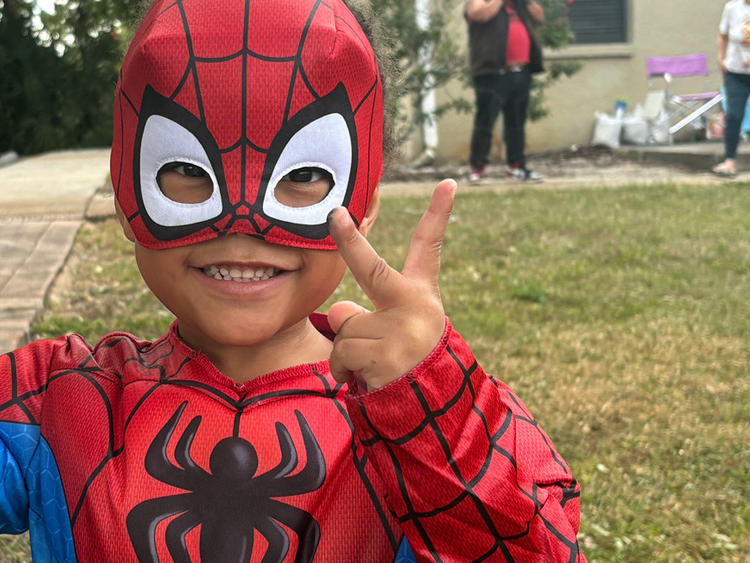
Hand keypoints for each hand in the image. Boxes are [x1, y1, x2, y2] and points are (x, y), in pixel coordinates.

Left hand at [327, 180, 456, 389]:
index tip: (447, 183)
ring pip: (345, 327)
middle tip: (333, 214)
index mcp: (421, 294)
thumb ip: (364, 312)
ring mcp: (402, 334)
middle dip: (350, 240)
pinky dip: (343, 370)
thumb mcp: (393, 329)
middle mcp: (416, 308)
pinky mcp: (385, 359)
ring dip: (347, 350)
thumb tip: (337, 311)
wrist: (432, 410)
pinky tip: (369, 379)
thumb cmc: (406, 361)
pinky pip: (341, 355)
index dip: (439, 214)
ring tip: (374, 365)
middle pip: (373, 270)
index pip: (430, 248)